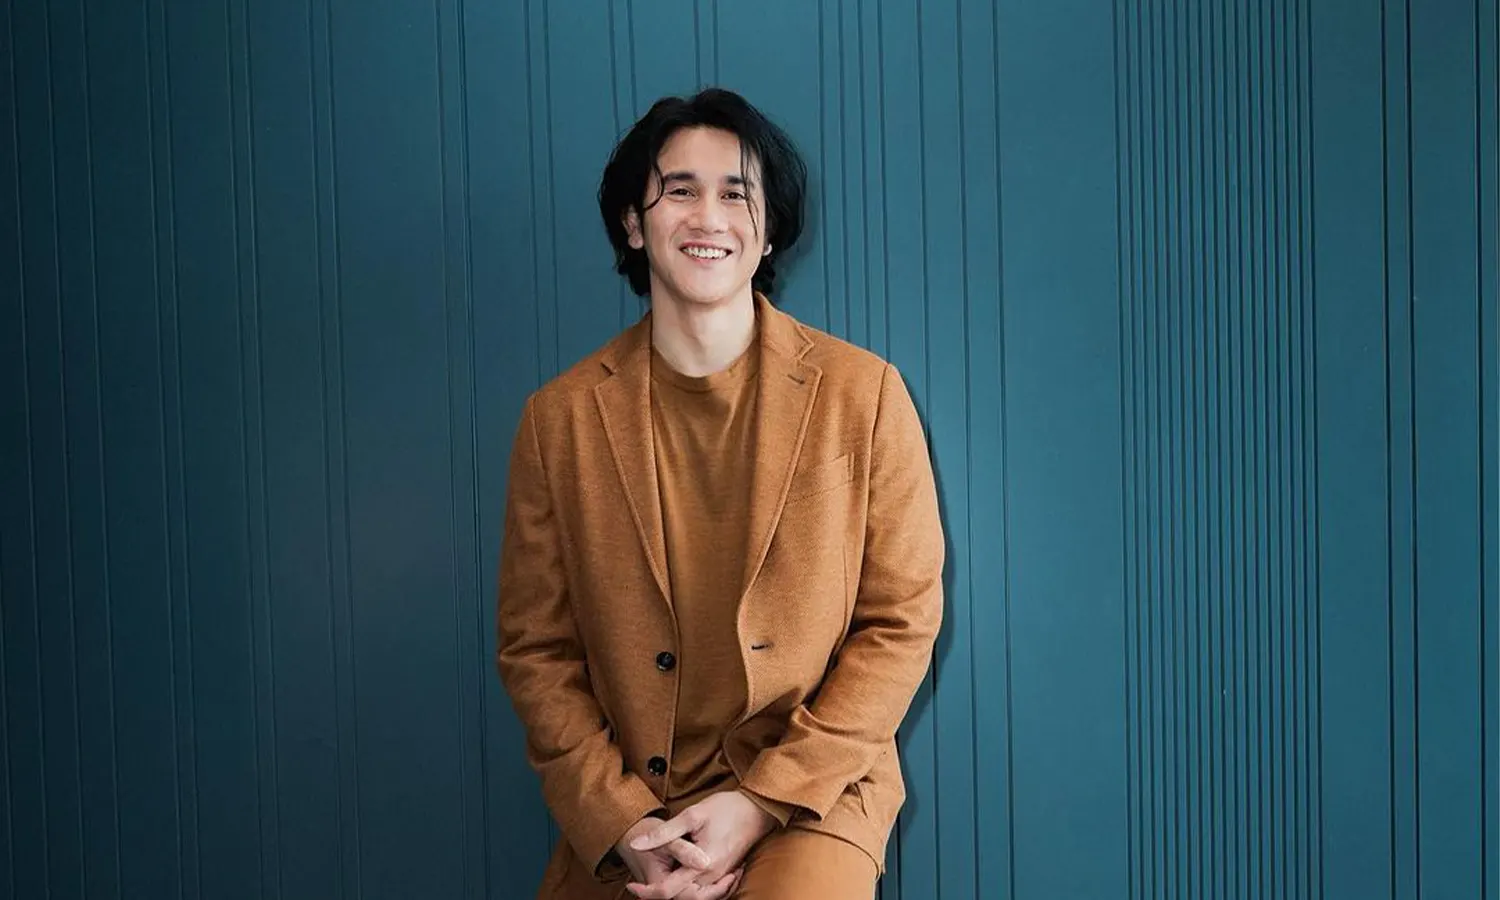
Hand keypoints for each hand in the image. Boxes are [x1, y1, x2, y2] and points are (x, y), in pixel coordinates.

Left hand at [625, 791, 776, 898]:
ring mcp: (720, 877)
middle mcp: (712, 877)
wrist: (757, 809)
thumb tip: (635, 845)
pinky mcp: (725, 873)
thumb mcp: (691, 816)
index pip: (667, 891)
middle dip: (658, 894)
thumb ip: (663, 833)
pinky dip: (688, 888)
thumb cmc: (726, 808)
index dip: (646, 892)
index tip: (631, 884)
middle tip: (640, 884)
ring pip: (693, 896)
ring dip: (673, 892)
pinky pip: (704, 890)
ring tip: (656, 880)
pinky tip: (678, 875)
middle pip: (680, 898)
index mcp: (701, 865)